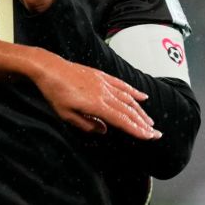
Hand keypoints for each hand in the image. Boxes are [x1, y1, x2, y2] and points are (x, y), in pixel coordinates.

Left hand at [31, 54, 159, 139]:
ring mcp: (104, 83)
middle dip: (144, 123)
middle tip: (156, 133)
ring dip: (140, 111)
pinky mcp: (101, 76)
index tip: (149, 136)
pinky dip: (133, 91)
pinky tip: (142, 97)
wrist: (49, 68)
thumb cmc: (54, 91)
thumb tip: (103, 130)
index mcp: (96, 105)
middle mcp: (104, 94)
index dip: (137, 129)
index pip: (122, 120)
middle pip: (129, 111)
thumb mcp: (66, 114)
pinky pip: (122, 84)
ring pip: (128, 99)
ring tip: (150, 120)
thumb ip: (86, 124)